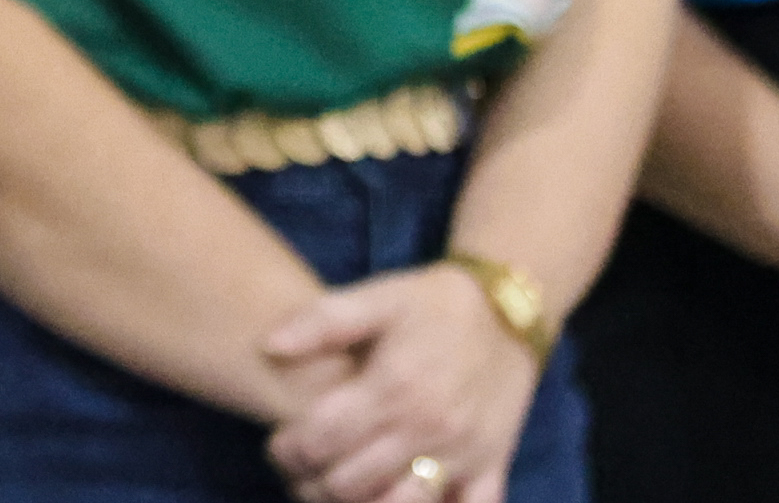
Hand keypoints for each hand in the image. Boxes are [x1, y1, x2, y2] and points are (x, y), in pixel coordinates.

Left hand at [261, 265, 538, 502]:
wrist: (510, 310)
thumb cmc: (435, 304)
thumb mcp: (380, 296)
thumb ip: (323, 320)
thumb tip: (268, 345)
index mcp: (394, 385)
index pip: (322, 438)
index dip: (288, 450)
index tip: (279, 444)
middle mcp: (428, 426)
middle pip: (351, 482)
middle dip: (315, 480)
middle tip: (305, 469)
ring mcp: (462, 452)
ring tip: (343, 488)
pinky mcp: (492, 465)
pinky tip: (402, 498)